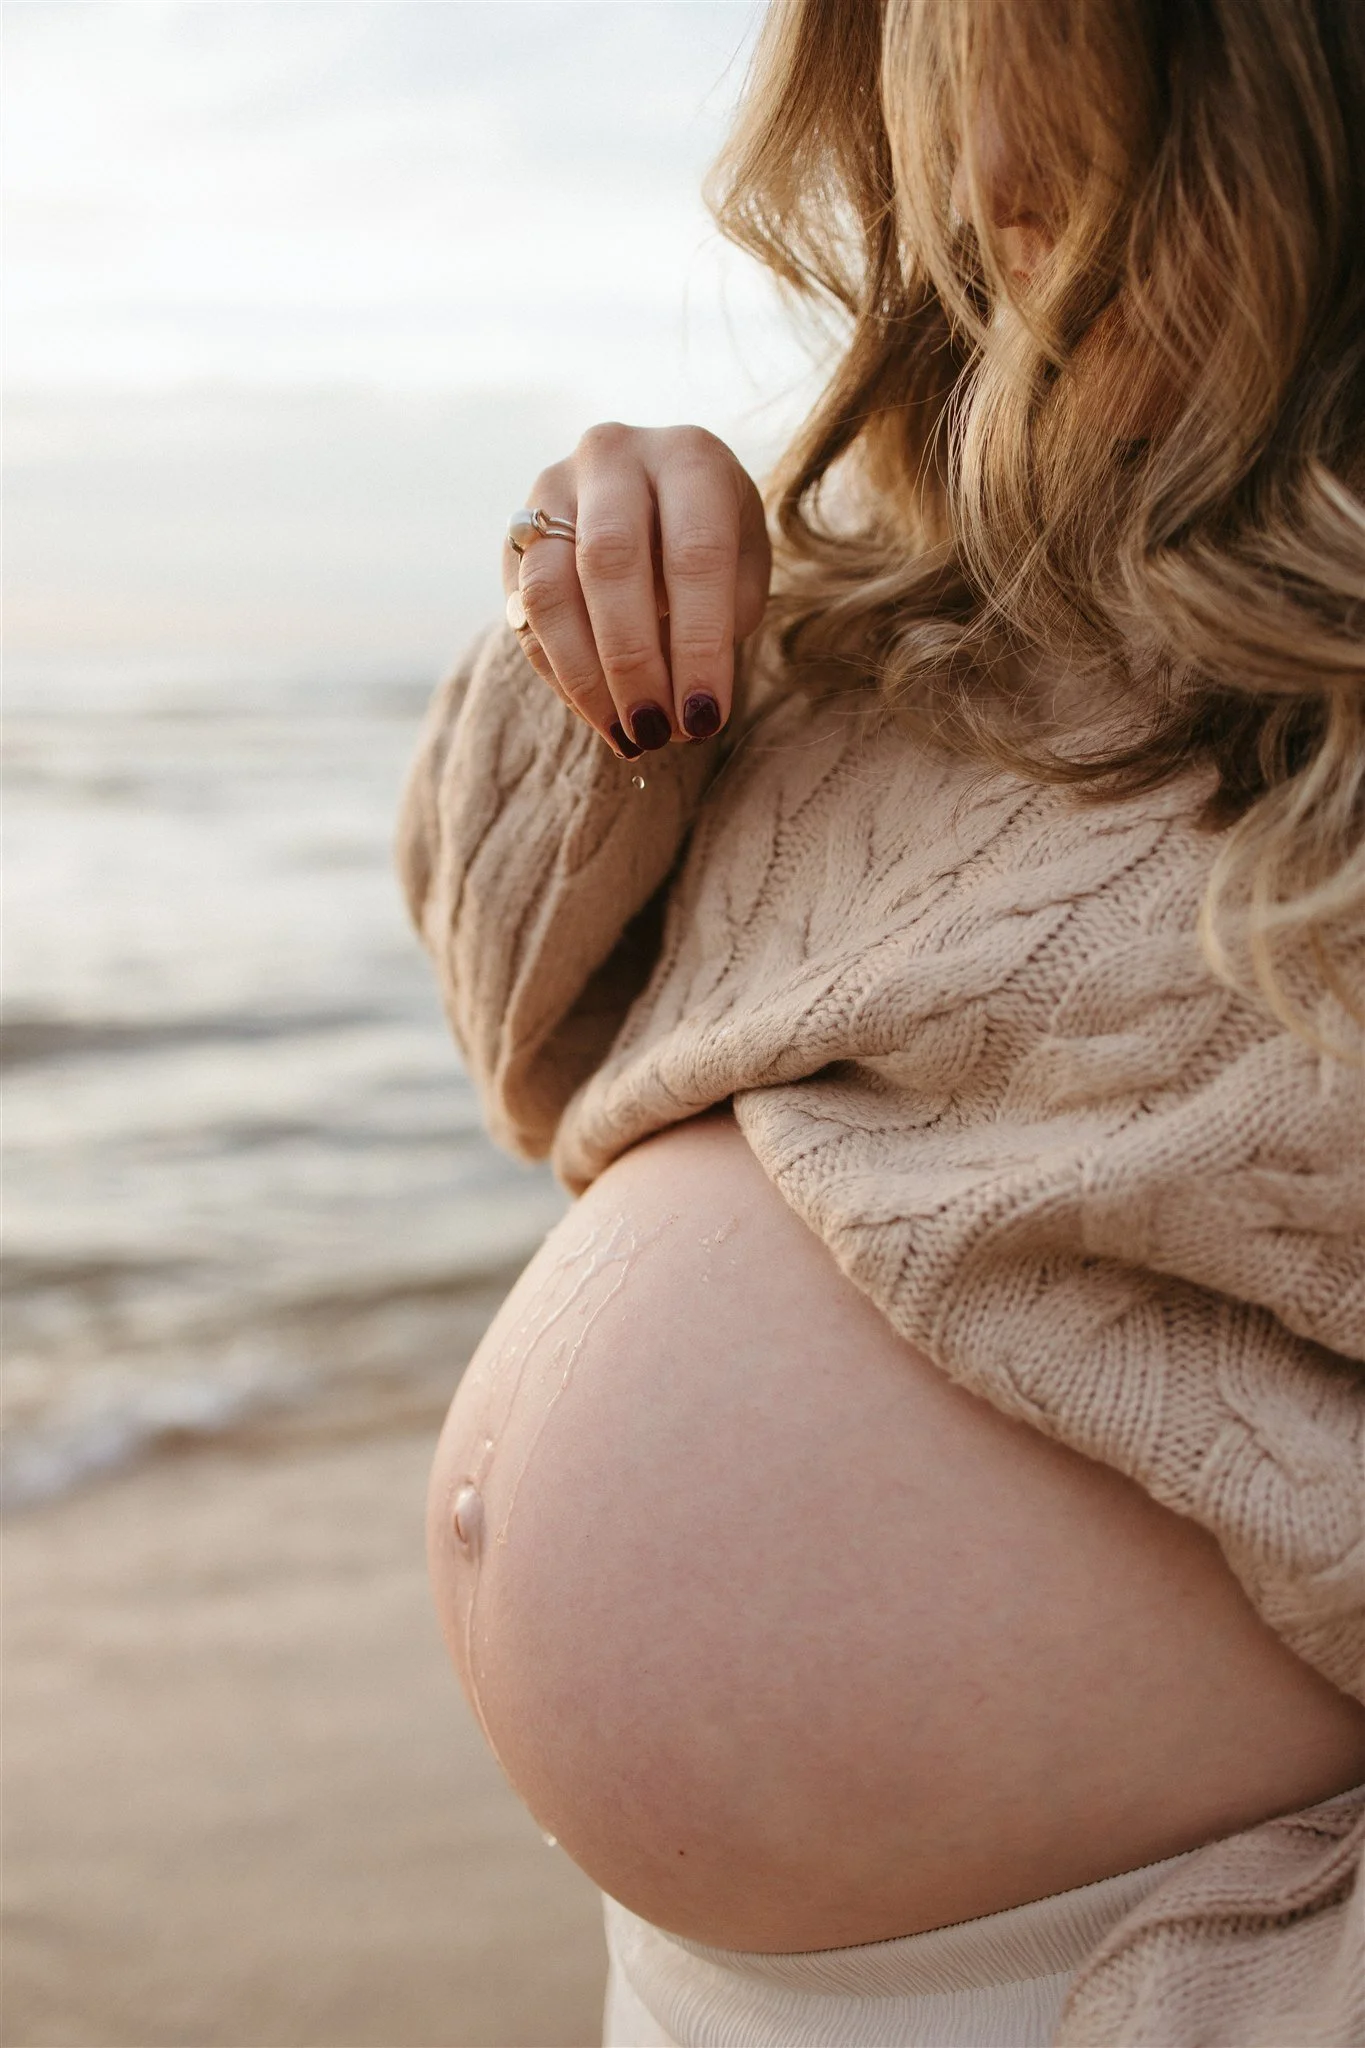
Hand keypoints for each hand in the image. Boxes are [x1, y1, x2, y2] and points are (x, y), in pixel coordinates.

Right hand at [501, 423, 770, 756]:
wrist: (655, 493)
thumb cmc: (713, 540)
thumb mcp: (743, 568)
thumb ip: (718, 622)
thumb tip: (680, 709)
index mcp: (688, 456)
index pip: (694, 553)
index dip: (699, 645)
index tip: (705, 718)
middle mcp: (612, 456)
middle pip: (609, 562)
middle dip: (632, 662)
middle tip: (657, 732)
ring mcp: (551, 489)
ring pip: (549, 589)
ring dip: (586, 677)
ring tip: (626, 735)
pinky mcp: (514, 533)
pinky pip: (522, 613)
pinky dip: (559, 674)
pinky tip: (598, 712)